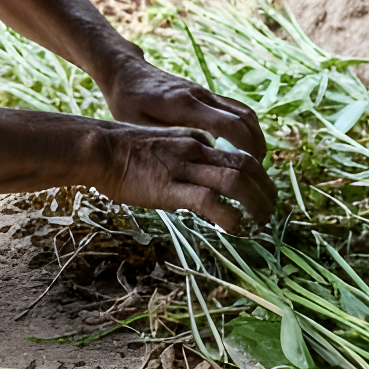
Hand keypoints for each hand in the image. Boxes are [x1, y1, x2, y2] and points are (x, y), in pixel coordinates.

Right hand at [92, 123, 277, 231]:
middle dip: (266, 188)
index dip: (256, 175)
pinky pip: (209, 200)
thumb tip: (195, 181)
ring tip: (262, 221)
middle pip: (246, 164)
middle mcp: (196, 149)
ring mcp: (184, 167)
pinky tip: (234, 227)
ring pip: (236, 179)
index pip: (236, 154)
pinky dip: (228, 215)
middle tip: (272, 209)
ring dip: (256, 202)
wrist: (96, 148)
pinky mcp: (170, 187)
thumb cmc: (122, 152)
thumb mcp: (162, 147)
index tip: (261, 193)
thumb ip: (182, 160)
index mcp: (196, 140)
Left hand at [97, 55, 268, 159]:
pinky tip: (244, 147)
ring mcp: (205, 92)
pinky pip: (236, 109)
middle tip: (258, 173)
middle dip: (257, 146)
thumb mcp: (135, 125)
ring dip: (256, 137)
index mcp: (183, 105)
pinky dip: (247, 128)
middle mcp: (200, 95)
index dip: (244, 149)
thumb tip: (193, 164)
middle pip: (244, 118)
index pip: (227, 125)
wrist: (125, 71)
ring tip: (256, 163)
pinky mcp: (205, 94)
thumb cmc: (126, 101)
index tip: (251, 171)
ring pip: (244, 111)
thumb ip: (164, 142)